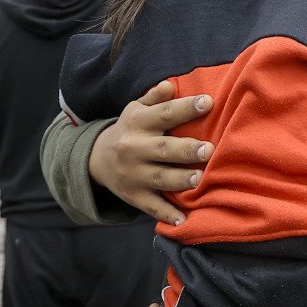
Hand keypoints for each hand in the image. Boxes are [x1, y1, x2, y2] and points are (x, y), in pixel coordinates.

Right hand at [88, 81, 214, 224]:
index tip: (208, 102)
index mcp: (138, 123)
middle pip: (163, 149)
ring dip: (179, 179)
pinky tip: (183, 221)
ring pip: (159, 178)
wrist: (97, 160)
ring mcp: (133, 174)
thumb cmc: (129, 129)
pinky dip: (166, 215)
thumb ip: (154, 98)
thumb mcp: (135, 109)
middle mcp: (134, 148)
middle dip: (186, 150)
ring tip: (200, 178)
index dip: (186, 108)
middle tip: (209, 149)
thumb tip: (170, 85)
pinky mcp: (133, 196)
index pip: (164, 113)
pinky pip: (151, 207)